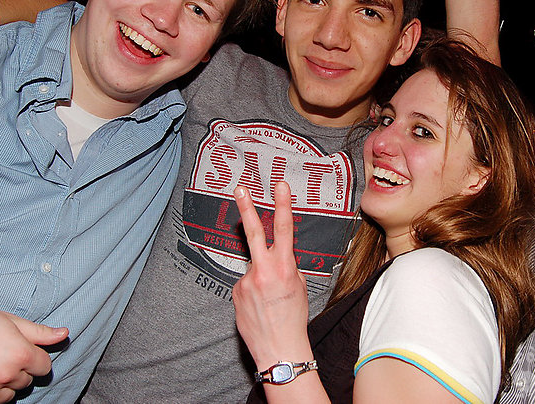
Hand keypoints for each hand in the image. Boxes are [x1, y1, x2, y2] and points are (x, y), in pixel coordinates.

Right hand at [0, 290, 68, 403]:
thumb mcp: (10, 321)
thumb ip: (40, 332)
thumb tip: (65, 334)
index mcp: (20, 353)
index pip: (44, 367)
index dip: (36, 358)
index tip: (22, 352)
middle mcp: (6, 375)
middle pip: (26, 381)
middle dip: (18, 370)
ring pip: (9, 396)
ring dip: (3, 386)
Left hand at [232, 182, 312, 368]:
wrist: (278, 349)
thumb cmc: (293, 319)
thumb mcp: (299, 287)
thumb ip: (287, 267)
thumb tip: (277, 258)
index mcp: (285, 267)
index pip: (285, 229)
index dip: (283, 204)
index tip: (280, 185)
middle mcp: (263, 270)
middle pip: (254, 232)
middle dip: (247, 207)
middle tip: (240, 188)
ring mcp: (246, 281)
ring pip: (253, 268)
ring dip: (260, 279)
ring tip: (268, 302)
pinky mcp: (235, 292)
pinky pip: (245, 284)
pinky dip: (252, 292)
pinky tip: (258, 307)